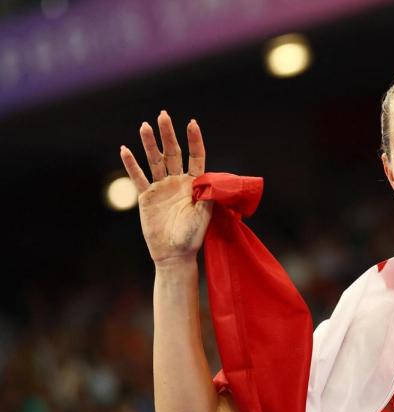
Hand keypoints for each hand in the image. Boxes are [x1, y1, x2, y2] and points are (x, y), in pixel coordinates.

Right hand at [120, 111, 211, 267]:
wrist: (175, 254)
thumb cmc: (193, 236)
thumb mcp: (205, 214)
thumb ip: (206, 196)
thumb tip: (208, 179)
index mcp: (196, 184)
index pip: (196, 156)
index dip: (194, 140)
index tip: (192, 123)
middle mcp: (179, 182)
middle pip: (173, 153)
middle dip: (168, 135)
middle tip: (163, 115)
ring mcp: (162, 187)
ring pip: (155, 161)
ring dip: (150, 144)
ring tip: (145, 126)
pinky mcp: (147, 196)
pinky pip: (138, 177)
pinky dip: (131, 164)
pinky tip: (125, 149)